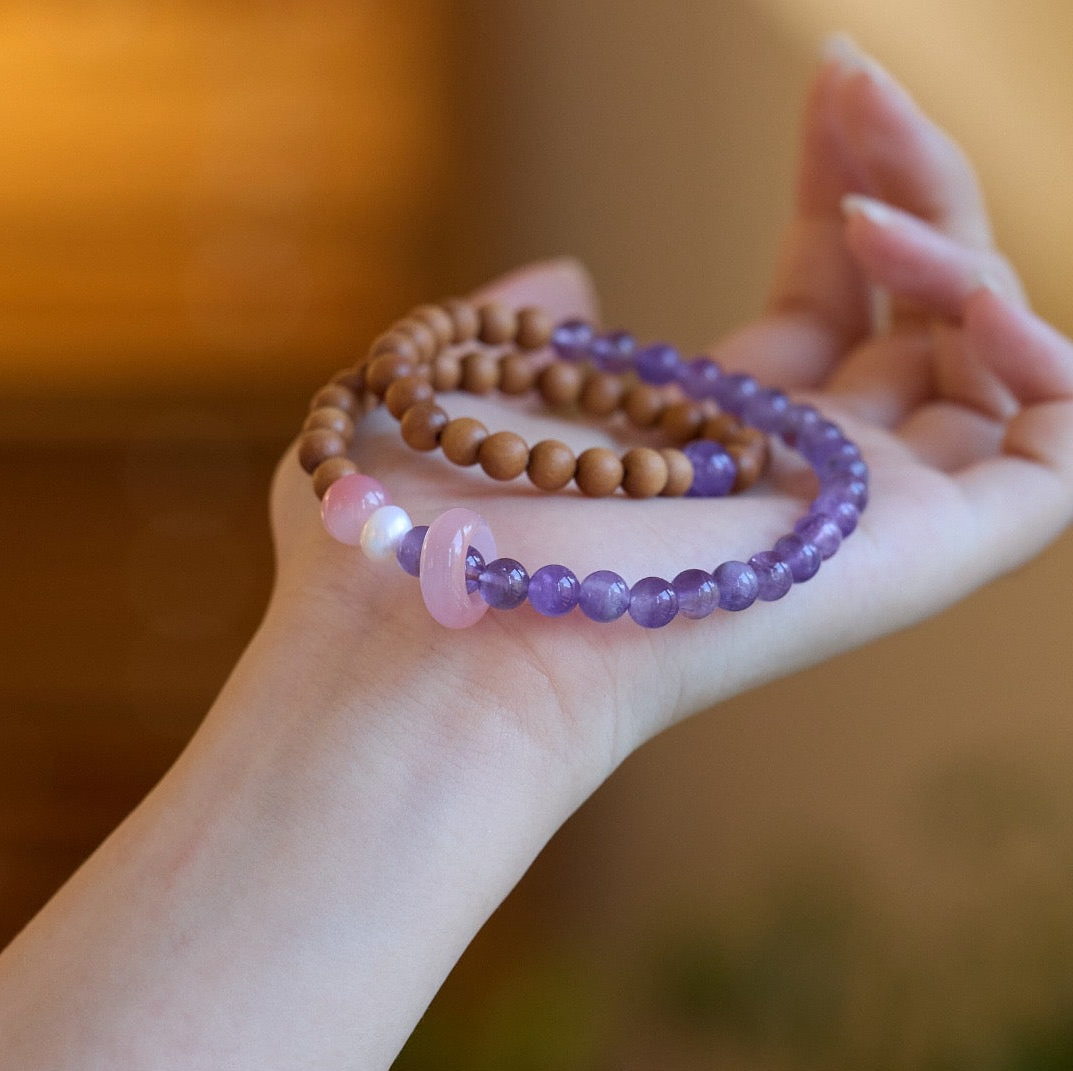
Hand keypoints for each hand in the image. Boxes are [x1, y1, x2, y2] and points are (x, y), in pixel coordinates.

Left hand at [267, 38, 1072, 784]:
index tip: (826, 86)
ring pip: (987, 359)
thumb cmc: (413, 532)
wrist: (436, 640)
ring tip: (865, 202)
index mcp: (710, 445)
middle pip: (913, 310)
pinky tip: (965, 292)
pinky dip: (1041, 355)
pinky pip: (1052, 453)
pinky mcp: (918, 559)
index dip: (839, 190)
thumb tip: (571, 273)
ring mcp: (862, 520)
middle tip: (849, 78)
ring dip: (956, 239)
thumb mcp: (451, 386)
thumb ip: (516, 324)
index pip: (823, 305)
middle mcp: (797, 479)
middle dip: (903, 177)